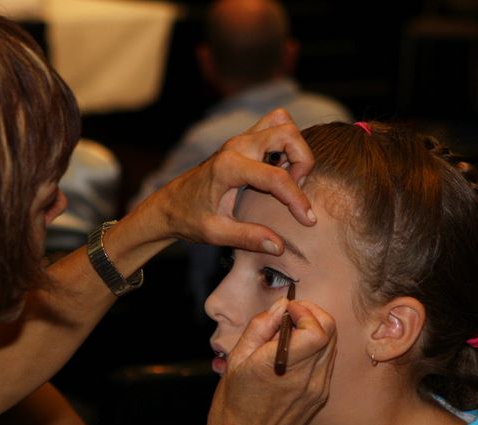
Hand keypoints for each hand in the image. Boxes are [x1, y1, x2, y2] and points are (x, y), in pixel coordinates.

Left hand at [134, 108, 315, 256]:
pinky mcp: (242, 141)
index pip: (276, 177)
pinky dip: (285, 144)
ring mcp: (240, 140)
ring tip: (287, 178)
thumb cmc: (190, 219)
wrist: (170, 205)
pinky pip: (273, 128)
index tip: (307, 220)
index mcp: (229, 167)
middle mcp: (236, 146)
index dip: (297, 200)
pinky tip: (277, 172)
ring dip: (294, 148)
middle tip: (294, 189)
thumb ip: (248, 238)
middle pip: (287, 133)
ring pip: (282, 123)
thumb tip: (279, 247)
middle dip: (302, 161)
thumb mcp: (216, 233)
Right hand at [203, 297, 335, 424]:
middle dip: (313, 315)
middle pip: (331, 333)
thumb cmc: (232, 408)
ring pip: (332, 346)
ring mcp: (316, 390)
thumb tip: (279, 307)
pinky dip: (316, 349)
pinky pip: (326, 363)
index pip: (318, 329)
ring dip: (316, 330)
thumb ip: (260, 328)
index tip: (287, 310)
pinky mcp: (318, 398)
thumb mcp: (235, 361)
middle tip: (291, 315)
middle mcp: (306, 379)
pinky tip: (295, 352)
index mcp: (281, 367)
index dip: (306, 311)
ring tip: (290, 333)